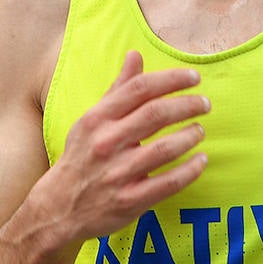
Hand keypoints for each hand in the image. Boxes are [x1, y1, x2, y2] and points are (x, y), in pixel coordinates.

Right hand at [24, 51, 209, 247]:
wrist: (58, 208)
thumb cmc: (81, 157)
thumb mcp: (92, 120)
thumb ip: (118, 89)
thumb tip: (135, 55)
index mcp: (97, 119)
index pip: (140, 89)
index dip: (171, 79)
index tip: (193, 78)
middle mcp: (106, 143)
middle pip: (156, 114)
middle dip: (188, 105)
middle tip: (204, 104)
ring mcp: (118, 174)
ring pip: (165, 148)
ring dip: (190, 136)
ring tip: (199, 130)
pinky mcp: (129, 201)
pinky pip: (168, 183)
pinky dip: (190, 170)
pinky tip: (201, 161)